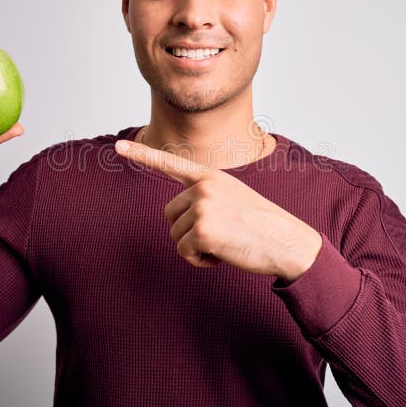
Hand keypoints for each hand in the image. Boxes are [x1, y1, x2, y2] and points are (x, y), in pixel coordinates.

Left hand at [115, 139, 321, 281]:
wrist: (287, 242)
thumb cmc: (261, 225)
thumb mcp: (233, 198)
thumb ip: (206, 197)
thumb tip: (180, 215)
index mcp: (211, 176)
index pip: (171, 163)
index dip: (142, 154)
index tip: (118, 146)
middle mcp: (203, 187)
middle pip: (170, 214)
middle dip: (188, 231)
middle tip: (221, 234)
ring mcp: (202, 207)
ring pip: (175, 235)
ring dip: (196, 247)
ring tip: (226, 243)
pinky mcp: (201, 230)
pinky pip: (183, 252)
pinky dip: (199, 260)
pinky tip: (223, 254)